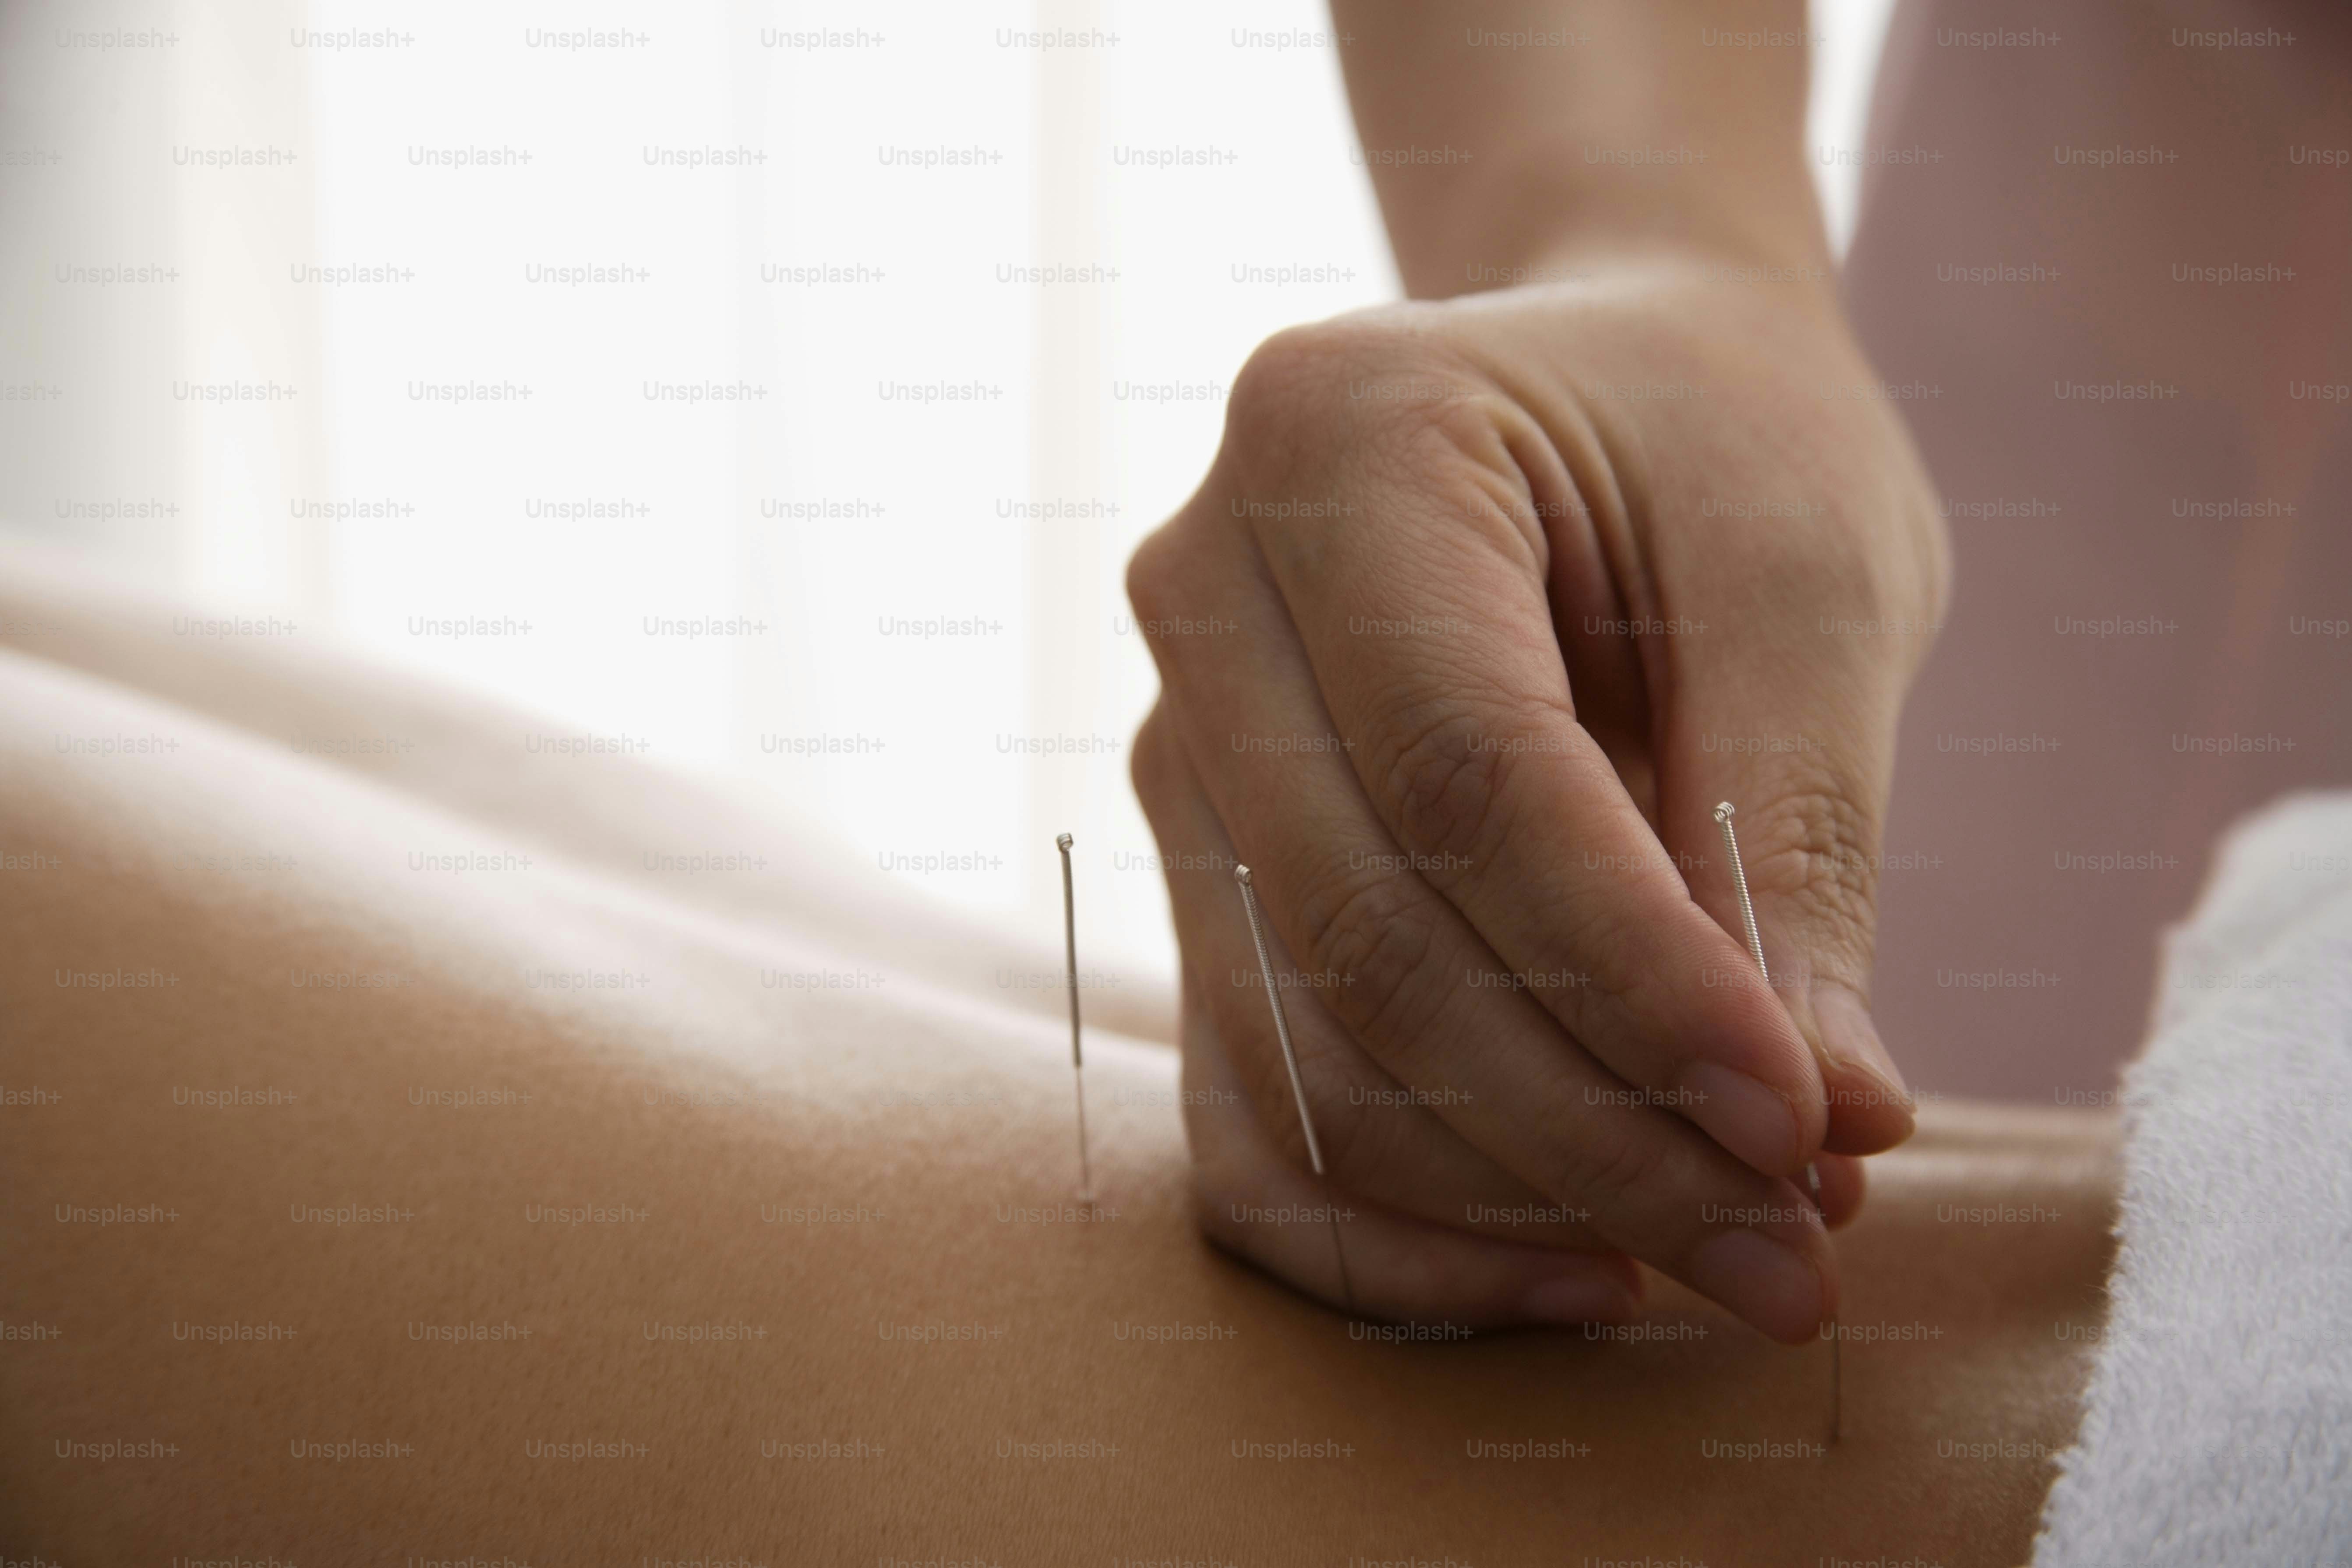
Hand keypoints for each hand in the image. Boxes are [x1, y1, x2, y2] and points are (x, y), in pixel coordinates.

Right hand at [1126, 255, 1947, 1341]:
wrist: (1599, 391)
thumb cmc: (1718, 444)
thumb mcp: (1807, 574)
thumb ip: (1792, 831)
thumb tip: (1827, 1121)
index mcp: (1337, 438)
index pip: (1468, 771)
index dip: (1636, 974)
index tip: (1812, 1128)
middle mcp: (1205, 590)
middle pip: (1369, 933)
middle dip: (1596, 1128)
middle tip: (1800, 1252)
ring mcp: (1176, 744)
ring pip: (1304, 1050)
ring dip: (1520, 1200)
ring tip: (1737, 1255)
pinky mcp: (1197, 875)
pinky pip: (1245, 1109)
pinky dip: (1394, 1231)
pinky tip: (1569, 1270)